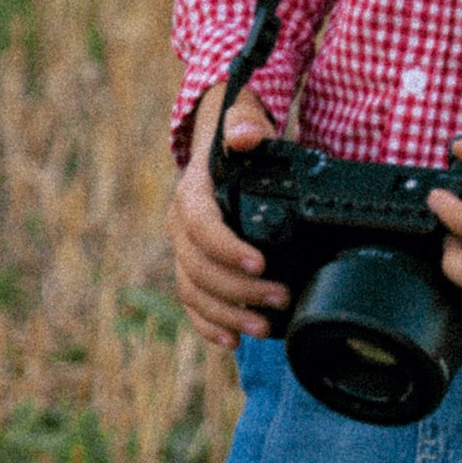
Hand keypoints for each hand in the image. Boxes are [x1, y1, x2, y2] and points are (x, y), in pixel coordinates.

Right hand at [171, 83, 290, 349]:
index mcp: (193, 193)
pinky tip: (233, 341)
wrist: (222, 152)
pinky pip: (192, 304)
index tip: (260, 263)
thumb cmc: (239, 138)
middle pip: (198, 267)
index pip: (200, 226)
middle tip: (280, 297)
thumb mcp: (244, 120)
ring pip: (194, 292)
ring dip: (227, 315)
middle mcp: (181, 226)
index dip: (226, 248)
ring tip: (264, 328)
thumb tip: (245, 136)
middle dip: (239, 289)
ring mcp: (185, 251)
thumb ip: (246, 123)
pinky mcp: (193, 270)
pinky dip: (209, 326)